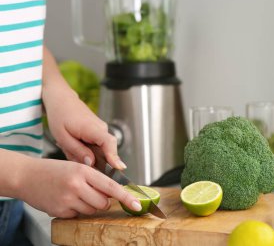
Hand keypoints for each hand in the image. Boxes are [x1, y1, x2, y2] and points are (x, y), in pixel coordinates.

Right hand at [17, 158, 140, 217]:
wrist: (27, 176)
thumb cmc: (54, 170)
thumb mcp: (77, 167)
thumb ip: (95, 179)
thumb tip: (113, 192)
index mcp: (83, 170)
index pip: (111, 186)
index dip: (126, 197)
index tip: (137, 205)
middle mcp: (76, 185)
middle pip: (103, 202)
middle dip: (103, 201)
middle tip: (91, 192)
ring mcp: (67, 199)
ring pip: (92, 210)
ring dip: (89, 205)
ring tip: (76, 194)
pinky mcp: (60, 211)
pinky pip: (78, 215)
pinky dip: (76, 210)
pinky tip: (66, 200)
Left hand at [44, 88, 125, 169]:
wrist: (62, 99)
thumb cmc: (60, 115)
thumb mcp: (62, 137)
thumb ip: (77, 151)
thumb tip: (91, 163)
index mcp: (92, 128)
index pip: (108, 143)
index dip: (114, 156)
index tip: (120, 167)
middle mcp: (101, 128)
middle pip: (105, 151)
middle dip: (92, 160)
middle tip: (72, 154)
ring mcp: (102, 129)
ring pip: (100, 149)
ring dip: (86, 153)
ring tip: (69, 146)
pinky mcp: (99, 131)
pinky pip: (97, 145)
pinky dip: (86, 149)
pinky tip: (74, 143)